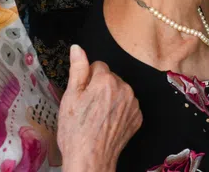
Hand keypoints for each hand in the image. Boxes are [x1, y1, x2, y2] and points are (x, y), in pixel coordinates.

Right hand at [58, 45, 141, 171]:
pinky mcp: (137, 117)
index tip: (82, 93)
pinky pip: (128, 105)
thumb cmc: (76, 131)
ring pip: (120, 91)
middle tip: (88, 106)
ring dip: (111, 98)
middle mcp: (124, 88)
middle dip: (100, 87)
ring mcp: (133, 104)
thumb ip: (77, 69)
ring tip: (97, 116)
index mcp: (106, 80)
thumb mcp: (71, 97)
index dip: (87, 79)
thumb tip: (77, 48)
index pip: (98, 66)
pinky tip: (107, 122)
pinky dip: (119, 110)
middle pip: (110, 78)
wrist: (90, 159)